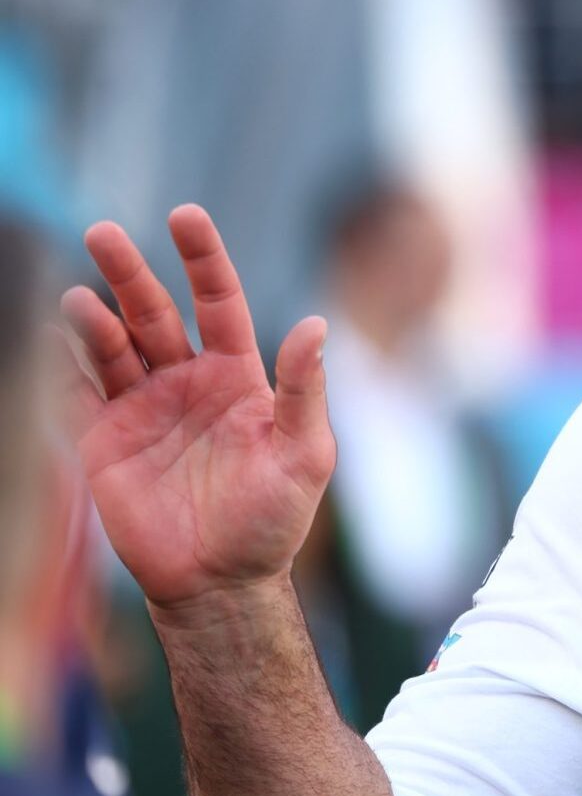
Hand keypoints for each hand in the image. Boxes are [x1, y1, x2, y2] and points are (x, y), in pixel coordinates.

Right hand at [56, 204, 334, 613]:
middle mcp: (187, 381)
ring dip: (94, 318)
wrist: (222, 581)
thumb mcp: (305, 454)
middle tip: (104, 232)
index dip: (202, 259)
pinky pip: (79, 393)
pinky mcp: (106, 441)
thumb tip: (316, 323)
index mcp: (238, 376)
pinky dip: (63, 365)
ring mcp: (143, 408)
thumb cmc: (274, 519)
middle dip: (130, 272)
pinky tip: (51, 336)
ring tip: (78, 298)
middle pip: (155, 312)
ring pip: (113, 347)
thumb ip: (304, 390)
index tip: (185, 215)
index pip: (218, 302)